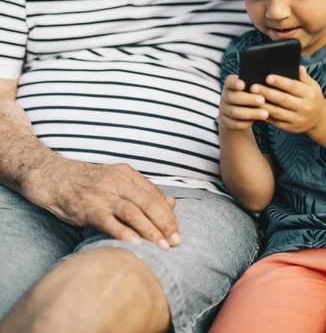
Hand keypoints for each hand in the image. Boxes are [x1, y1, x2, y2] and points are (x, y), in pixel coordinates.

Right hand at [33, 158, 179, 249]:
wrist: (53, 177)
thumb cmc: (87, 183)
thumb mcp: (117, 181)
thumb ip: (143, 192)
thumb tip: (172, 203)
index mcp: (127, 175)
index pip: (155, 195)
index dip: (169, 215)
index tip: (177, 233)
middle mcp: (117, 182)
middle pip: (149, 203)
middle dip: (165, 224)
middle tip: (176, 243)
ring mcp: (102, 194)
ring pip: (133, 212)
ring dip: (150, 231)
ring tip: (162, 247)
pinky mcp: (86, 208)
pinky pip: (108, 221)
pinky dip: (123, 232)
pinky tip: (135, 243)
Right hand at [220, 74, 267, 130]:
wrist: (241, 111)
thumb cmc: (251, 95)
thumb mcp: (252, 88)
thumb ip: (256, 85)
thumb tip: (269, 81)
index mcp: (230, 84)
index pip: (229, 81)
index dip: (234, 83)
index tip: (243, 85)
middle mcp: (224, 95)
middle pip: (232, 97)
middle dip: (248, 99)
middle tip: (262, 100)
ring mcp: (223, 109)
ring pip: (234, 112)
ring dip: (251, 113)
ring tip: (265, 113)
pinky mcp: (226, 122)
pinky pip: (235, 123)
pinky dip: (247, 122)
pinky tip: (257, 121)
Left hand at [251, 66, 325, 134]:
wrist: (319, 119)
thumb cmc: (312, 98)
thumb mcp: (313, 86)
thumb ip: (305, 77)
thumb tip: (298, 67)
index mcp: (310, 95)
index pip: (293, 87)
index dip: (280, 82)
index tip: (267, 77)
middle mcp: (305, 108)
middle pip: (282, 99)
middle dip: (267, 93)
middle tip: (253, 87)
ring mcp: (297, 119)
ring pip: (277, 112)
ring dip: (263, 105)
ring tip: (250, 98)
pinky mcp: (291, 128)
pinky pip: (275, 122)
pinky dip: (265, 115)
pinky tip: (255, 109)